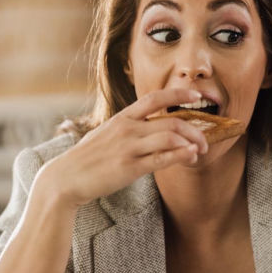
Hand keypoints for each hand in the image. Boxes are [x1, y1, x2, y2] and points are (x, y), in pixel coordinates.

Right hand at [36, 87, 210, 208]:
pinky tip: (191, 156)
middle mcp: (127, 129)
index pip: (155, 98)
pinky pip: (161, 158)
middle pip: (171, 121)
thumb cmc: (87, 158)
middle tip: (205, 139)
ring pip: (170, 138)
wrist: (66, 178)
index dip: (178, 94)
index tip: (196, 94)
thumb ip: (128, 128)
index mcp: (123, 118)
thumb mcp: (107, 134)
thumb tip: (148, 128)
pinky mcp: (129, 167)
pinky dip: (181, 155)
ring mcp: (129, 148)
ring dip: (192, 143)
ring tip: (201, 150)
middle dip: (194, 129)